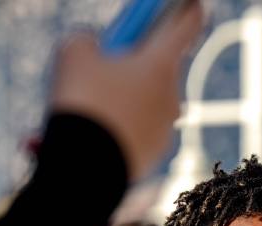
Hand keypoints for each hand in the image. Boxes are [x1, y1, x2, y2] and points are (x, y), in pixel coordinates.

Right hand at [49, 2, 204, 180]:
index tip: (189, 2)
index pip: (186, 25)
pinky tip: (95, 131)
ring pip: (147, 101)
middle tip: (106, 62)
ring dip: (125, 97)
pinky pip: (138, 130)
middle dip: (136, 62)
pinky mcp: (155, 155)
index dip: (186, 8)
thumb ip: (88, 40)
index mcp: (161, 64)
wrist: (85, 172)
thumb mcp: (73, 54)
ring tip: (92, 105)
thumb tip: (94, 48)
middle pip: (159, 66)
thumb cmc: (82, 104)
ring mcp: (166, 128)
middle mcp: (173, 95)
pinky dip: (121, 126)